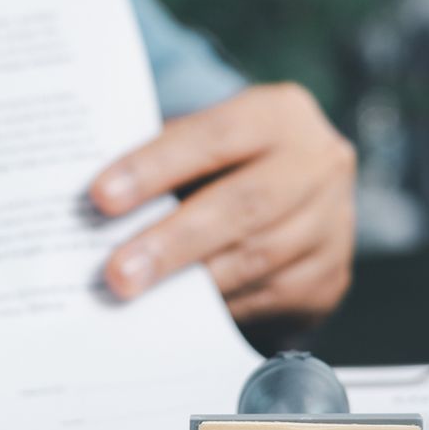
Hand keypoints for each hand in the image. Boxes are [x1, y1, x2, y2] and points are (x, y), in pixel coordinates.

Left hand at [90, 84, 355, 326]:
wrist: (305, 194)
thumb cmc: (231, 164)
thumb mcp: (207, 142)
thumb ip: (165, 163)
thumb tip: (96, 209)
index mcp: (279, 114)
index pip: (214, 137)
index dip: (156, 167)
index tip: (101, 197)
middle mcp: (318, 163)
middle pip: (242, 206)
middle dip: (173, 242)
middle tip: (117, 274)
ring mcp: (332, 223)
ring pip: (257, 259)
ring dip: (191, 284)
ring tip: (136, 298)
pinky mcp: (330, 277)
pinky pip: (269, 299)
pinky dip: (221, 308)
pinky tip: (181, 315)